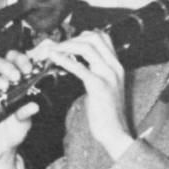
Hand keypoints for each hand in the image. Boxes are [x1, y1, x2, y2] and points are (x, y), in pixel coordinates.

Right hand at [0, 52, 40, 165]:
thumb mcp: (24, 123)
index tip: (28, 69)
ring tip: (4, 88)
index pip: (12, 60)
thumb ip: (26, 112)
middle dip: (5, 65)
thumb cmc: (12, 133)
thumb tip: (33, 105)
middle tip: (16, 77)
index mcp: (11, 82)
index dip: (19, 59)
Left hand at [39, 31, 133, 158]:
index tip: (67, 42)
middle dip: (72, 39)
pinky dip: (64, 60)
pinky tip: (54, 58)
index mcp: (117, 65)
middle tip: (56, 46)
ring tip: (52, 51)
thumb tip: (81, 65)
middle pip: (93, 38)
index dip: (82, 35)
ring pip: (87, 48)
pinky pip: (80, 68)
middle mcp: (115, 67)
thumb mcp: (105, 87)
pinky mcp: (98, 87)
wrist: (115, 132)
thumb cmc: (106, 113)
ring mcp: (108, 75)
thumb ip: (97, 73)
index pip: (103, 37)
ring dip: (66, 46)